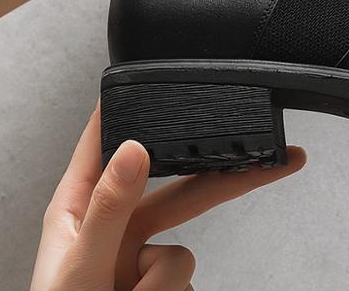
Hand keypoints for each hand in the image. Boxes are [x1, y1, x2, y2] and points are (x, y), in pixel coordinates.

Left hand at [30, 104, 305, 289]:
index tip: (168, 78)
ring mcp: (137, 258)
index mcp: (78, 205)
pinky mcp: (158, 287)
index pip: (108, 138)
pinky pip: (187, 278)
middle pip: (178, 186)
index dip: (136, 106)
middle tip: (270, 155)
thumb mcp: (79, 266)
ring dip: (165, 283)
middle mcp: (111, 225)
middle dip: (223, 175)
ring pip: (183, 248)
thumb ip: (109, 209)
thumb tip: (133, 148)